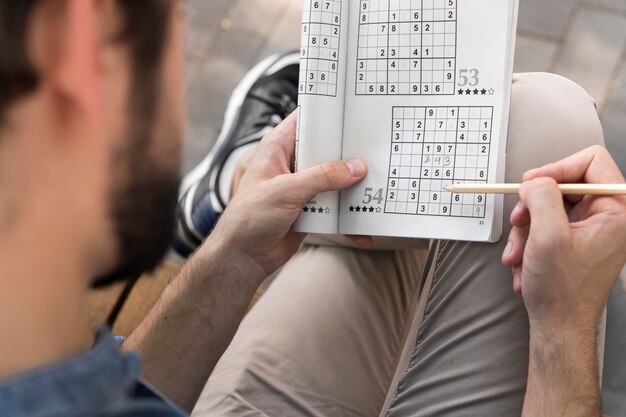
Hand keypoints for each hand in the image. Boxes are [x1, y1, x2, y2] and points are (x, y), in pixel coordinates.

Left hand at [208, 111, 367, 277]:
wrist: (242, 257)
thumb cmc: (248, 218)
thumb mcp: (285, 190)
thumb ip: (321, 177)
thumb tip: (354, 168)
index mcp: (278, 148)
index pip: (306, 119)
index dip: (327, 113)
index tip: (354, 108)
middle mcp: (292, 165)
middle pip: (327, 151)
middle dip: (350, 153)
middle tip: (377, 150)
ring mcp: (303, 188)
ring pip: (336, 181)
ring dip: (353, 187)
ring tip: (378, 188)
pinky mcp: (311, 210)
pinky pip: (335, 209)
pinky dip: (348, 219)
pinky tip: (363, 229)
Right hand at [502, 145, 625, 331]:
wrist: (559, 326)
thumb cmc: (563, 290)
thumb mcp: (548, 235)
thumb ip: (542, 196)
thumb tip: (534, 181)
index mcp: (619, 211)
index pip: (591, 161)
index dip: (557, 168)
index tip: (533, 184)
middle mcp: (610, 217)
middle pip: (565, 185)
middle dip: (535, 206)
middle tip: (520, 222)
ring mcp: (593, 229)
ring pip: (549, 206)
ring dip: (527, 228)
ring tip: (519, 253)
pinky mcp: (577, 240)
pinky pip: (546, 224)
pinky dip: (530, 240)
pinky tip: (524, 262)